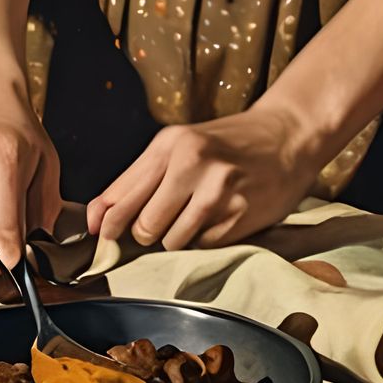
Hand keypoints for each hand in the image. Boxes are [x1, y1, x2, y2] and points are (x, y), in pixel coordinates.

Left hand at [86, 99, 321, 252]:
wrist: (287, 136)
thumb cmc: (225, 145)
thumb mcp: (180, 146)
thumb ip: (139, 179)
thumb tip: (95, 219)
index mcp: (169, 143)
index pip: (120, 196)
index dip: (106, 224)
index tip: (102, 238)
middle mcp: (191, 163)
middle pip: (143, 226)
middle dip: (146, 234)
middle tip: (160, 224)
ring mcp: (217, 190)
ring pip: (171, 242)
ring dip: (177, 239)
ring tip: (196, 215)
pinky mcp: (240, 214)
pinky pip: (202, 246)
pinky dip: (204, 240)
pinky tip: (219, 218)